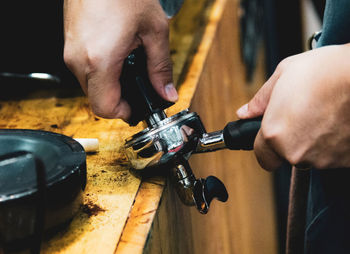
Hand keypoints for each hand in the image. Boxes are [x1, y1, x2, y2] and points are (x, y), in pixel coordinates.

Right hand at [63, 0, 177, 120]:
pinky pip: (85, 70)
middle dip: (120, 98)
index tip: (138, 107)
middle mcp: (78, 59)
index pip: (105, 108)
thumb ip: (161, 68)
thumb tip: (166, 92)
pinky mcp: (70, 44)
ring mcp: (70, 51)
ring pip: (90, 86)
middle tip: (139, 86)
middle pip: (97, 99)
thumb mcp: (154, 31)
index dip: (124, 113)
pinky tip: (118, 54)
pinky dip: (102, 71)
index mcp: (99, 60)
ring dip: (111, 83)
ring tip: (129, 64)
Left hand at [236, 43, 349, 170]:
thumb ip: (260, 101)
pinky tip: (339, 120)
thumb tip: (245, 113)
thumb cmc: (327, 70)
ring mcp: (324, 159)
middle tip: (303, 114)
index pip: (262, 158)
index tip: (272, 136)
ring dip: (314, 141)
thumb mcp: (282, 75)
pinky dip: (335, 142)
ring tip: (324, 113)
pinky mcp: (347, 160)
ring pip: (312, 156)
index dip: (266, 146)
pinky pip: (334, 155)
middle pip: (288, 155)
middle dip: (292, 139)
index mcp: (275, 134)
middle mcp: (297, 152)